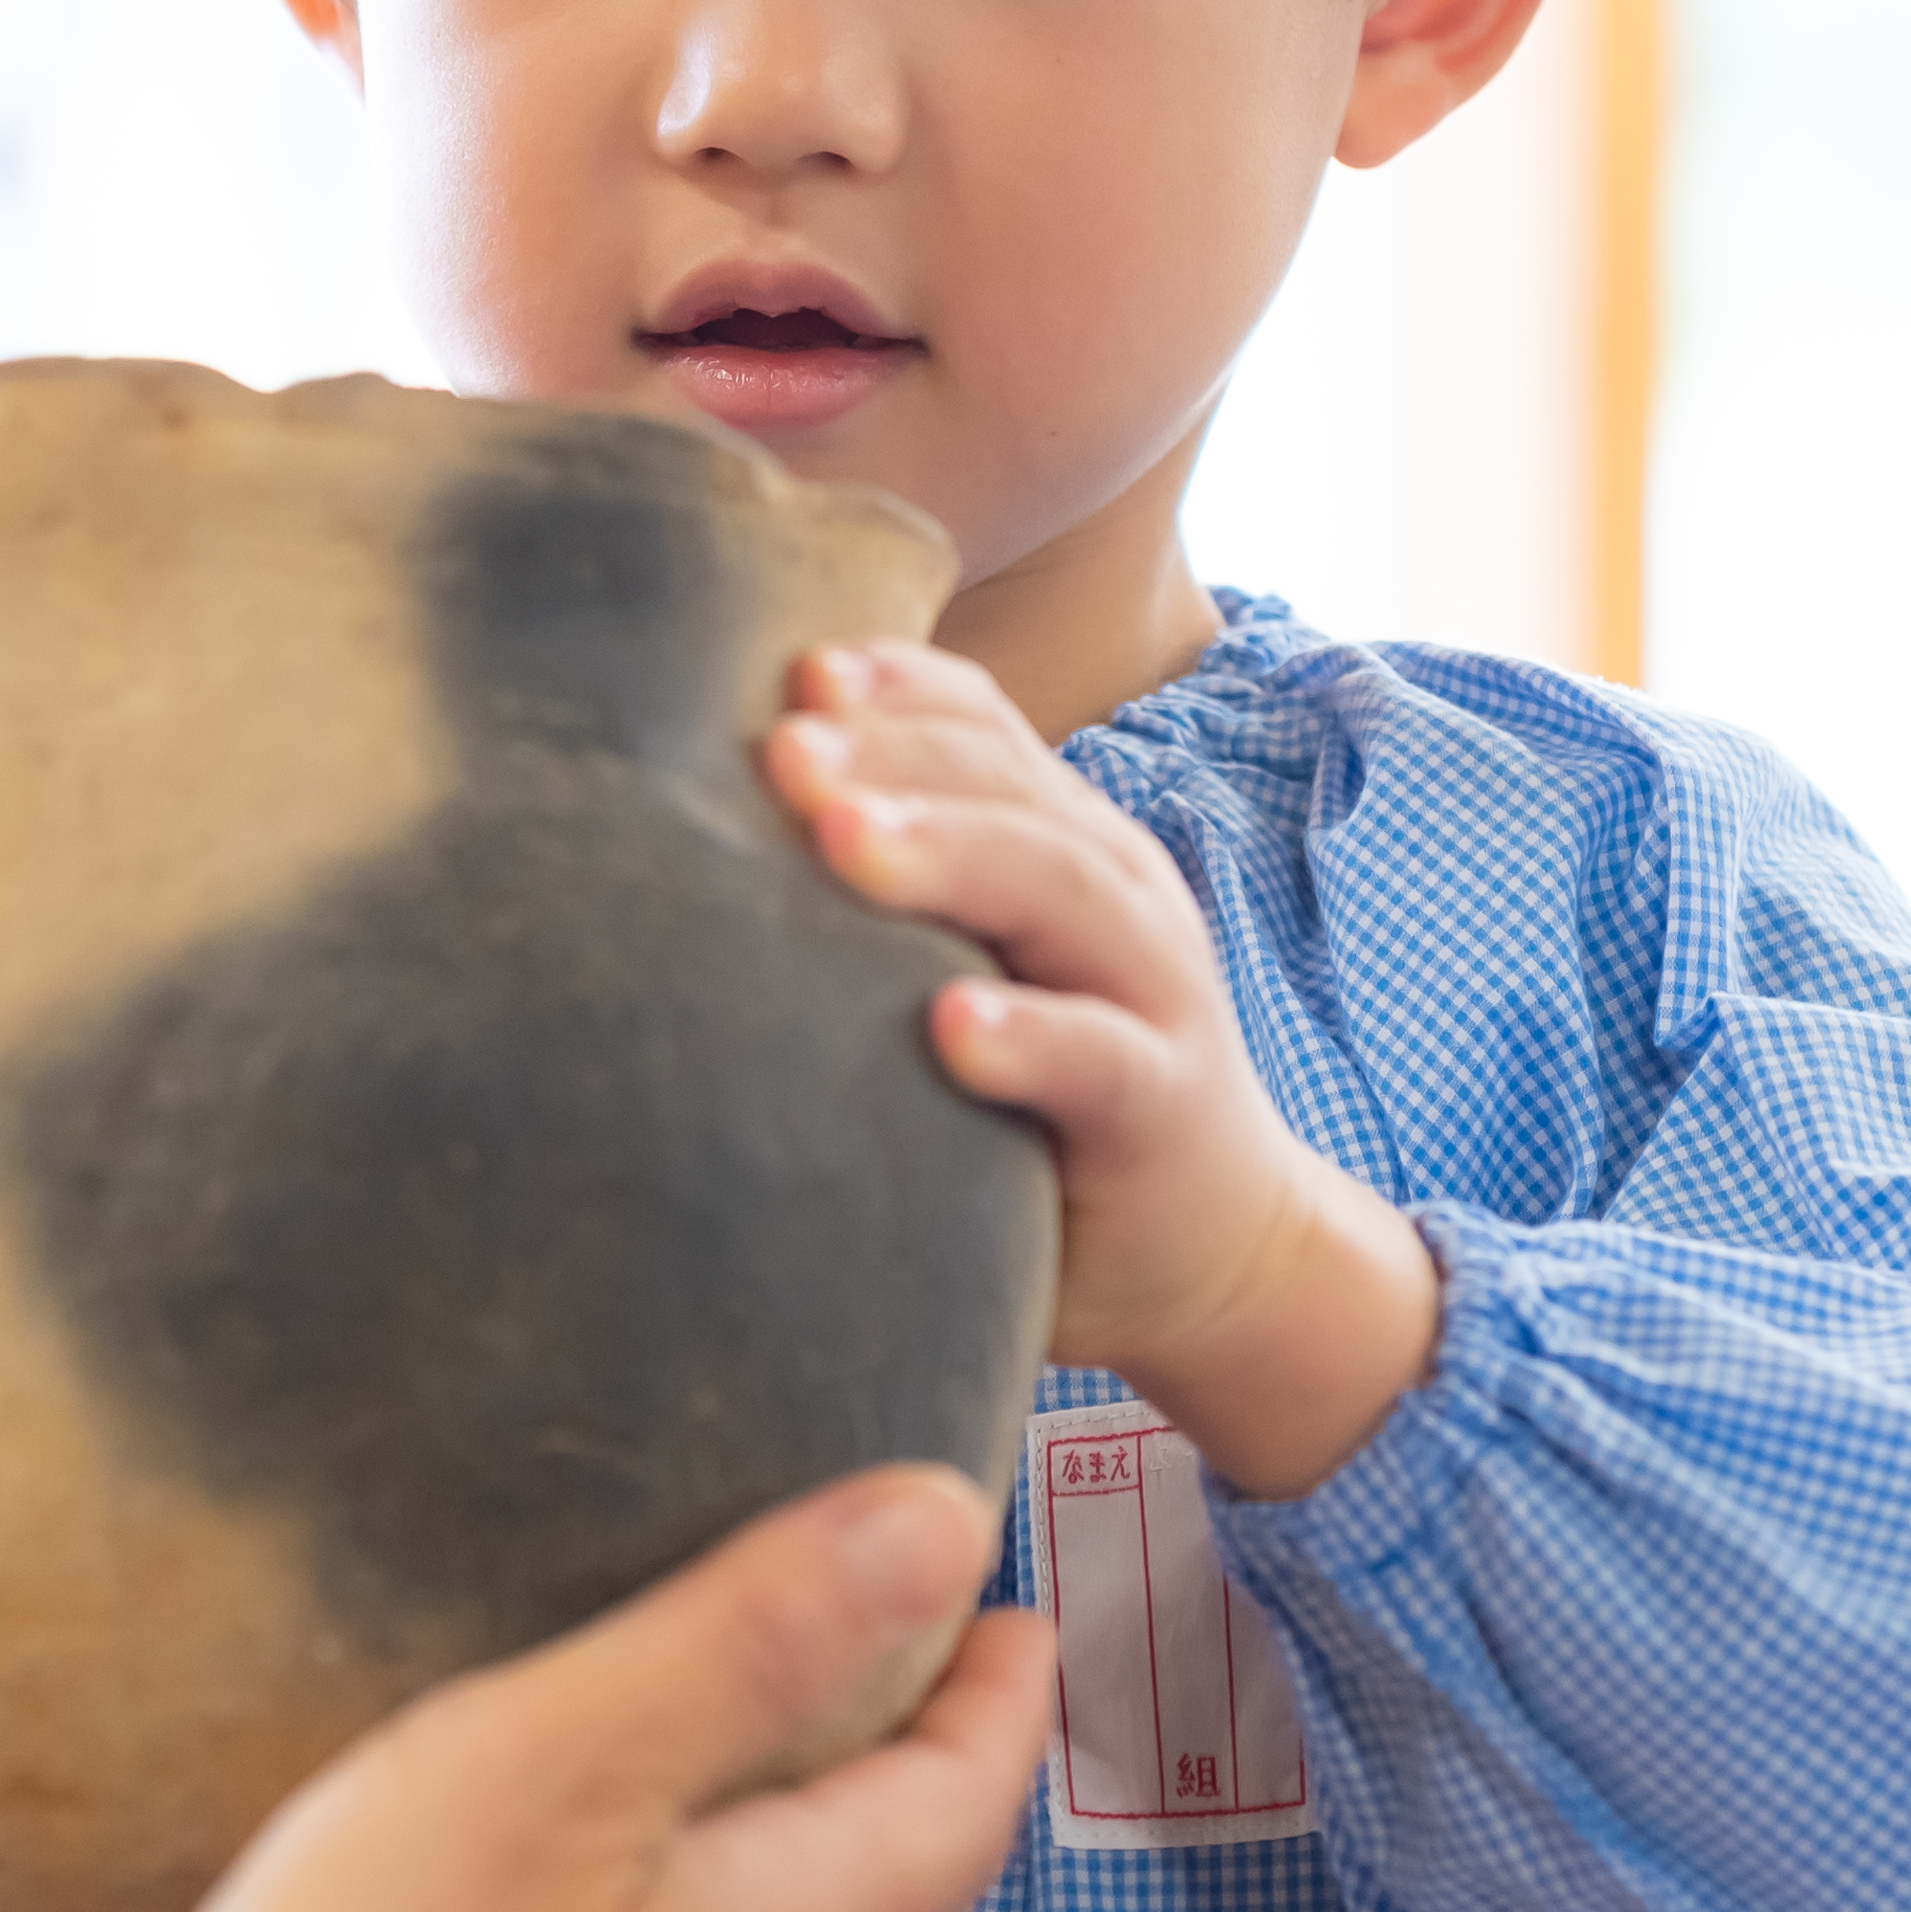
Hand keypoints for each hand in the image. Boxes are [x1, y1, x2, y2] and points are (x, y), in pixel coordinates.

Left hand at [765, 641, 1439, 1496]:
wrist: (1220, 1241)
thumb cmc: (1046, 1096)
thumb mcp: (979, 968)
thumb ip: (887, 907)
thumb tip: (690, 846)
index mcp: (1058, 840)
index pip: (979, 729)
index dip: (892, 688)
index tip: (785, 669)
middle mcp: (1111, 889)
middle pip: (1006, 789)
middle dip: (893, 753)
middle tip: (782, 747)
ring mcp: (1150, 990)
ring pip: (1058, 891)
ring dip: (949, 854)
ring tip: (844, 839)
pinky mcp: (1163, 1104)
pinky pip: (1100, 1060)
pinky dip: (1031, 1037)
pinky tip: (951, 1029)